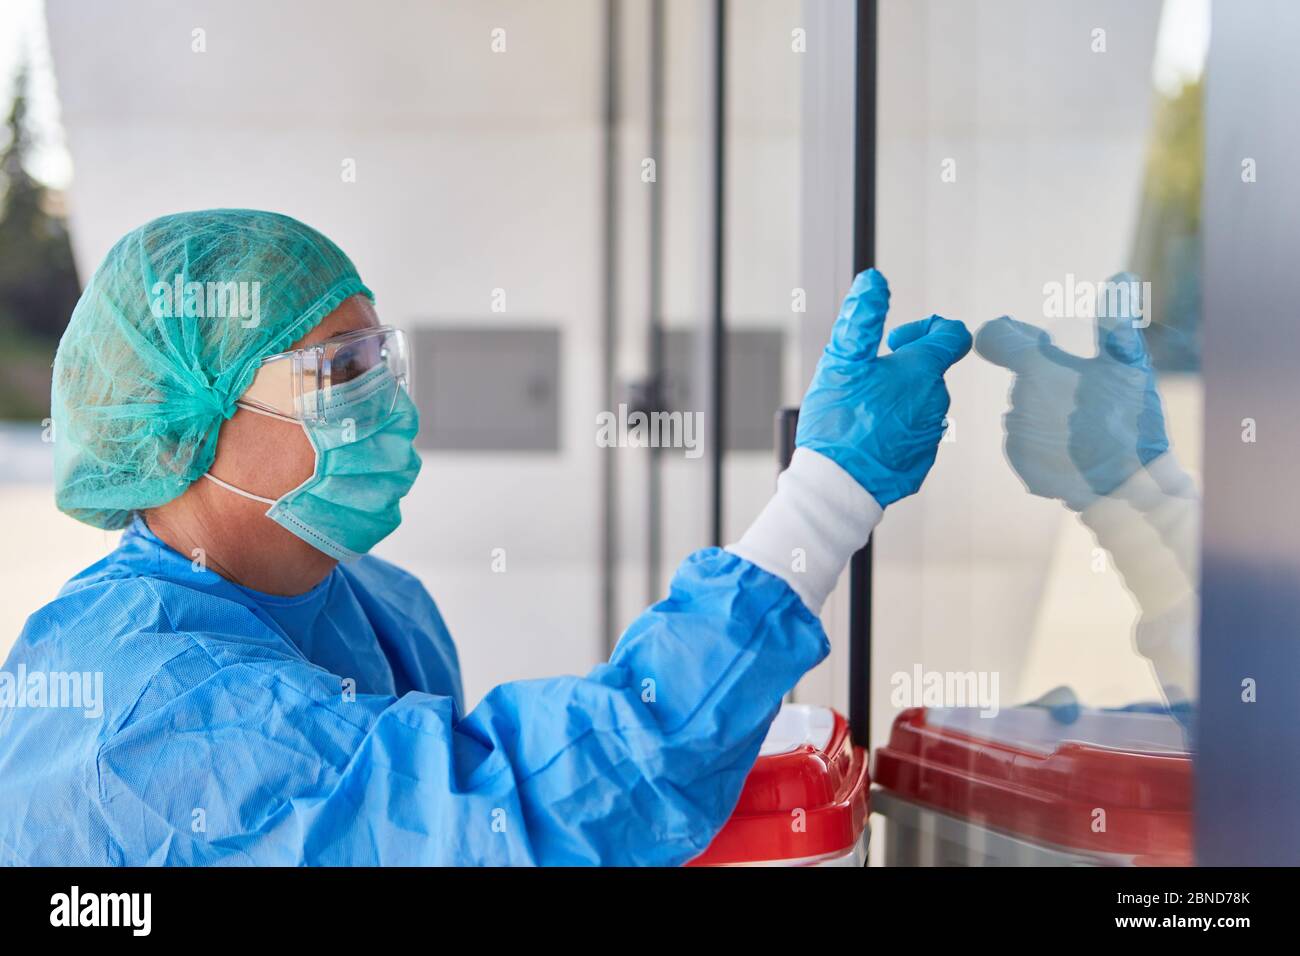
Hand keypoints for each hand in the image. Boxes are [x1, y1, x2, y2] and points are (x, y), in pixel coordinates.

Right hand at [795, 269, 971, 506]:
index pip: (952, 334)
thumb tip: (874, 281)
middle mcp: (936, 401)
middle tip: (862, 383)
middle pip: (927, 372)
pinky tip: (864, 439)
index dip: (925, 329)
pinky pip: (911, 435)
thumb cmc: (837, 421)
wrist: (836, 485)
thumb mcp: (841, 361)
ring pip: (918, 404)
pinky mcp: (921, 461)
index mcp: (922, 371)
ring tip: (858, 414)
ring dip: (894, 401)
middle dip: (899, 370)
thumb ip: (860, 318)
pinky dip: (891, 431)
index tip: (895, 342)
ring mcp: (930, 434)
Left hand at [975, 272, 1168, 510]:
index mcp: (1035, 369)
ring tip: (1088, 424)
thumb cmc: (1133, 418)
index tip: (1037, 340)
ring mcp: (1017, 437)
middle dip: (1046, 378)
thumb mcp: (1129, 364)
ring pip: (1028, 412)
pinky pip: (1031, 443)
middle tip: (1085, 391)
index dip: (1011, 335)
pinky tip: (1080, 447)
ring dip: (1051, 412)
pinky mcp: (1023, 466)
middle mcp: (1016, 402)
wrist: (1134, 486)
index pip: (993, 338)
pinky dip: (1052, 442)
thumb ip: (1116, 320)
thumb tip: (1120, 276)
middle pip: (1023, 379)